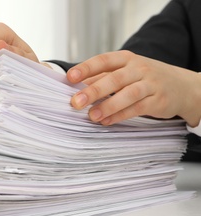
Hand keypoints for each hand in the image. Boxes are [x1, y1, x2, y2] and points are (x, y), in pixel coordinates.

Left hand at [68, 50, 200, 126]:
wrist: (182, 86)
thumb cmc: (144, 78)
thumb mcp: (125, 72)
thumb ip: (101, 77)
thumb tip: (73, 86)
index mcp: (126, 59)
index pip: (104, 60)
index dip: (86, 68)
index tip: (70, 77)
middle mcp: (138, 69)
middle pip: (114, 78)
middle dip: (93, 90)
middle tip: (76, 102)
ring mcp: (150, 84)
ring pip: (128, 94)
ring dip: (108, 106)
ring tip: (91, 116)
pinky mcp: (158, 101)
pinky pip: (137, 108)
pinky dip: (120, 115)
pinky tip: (106, 121)